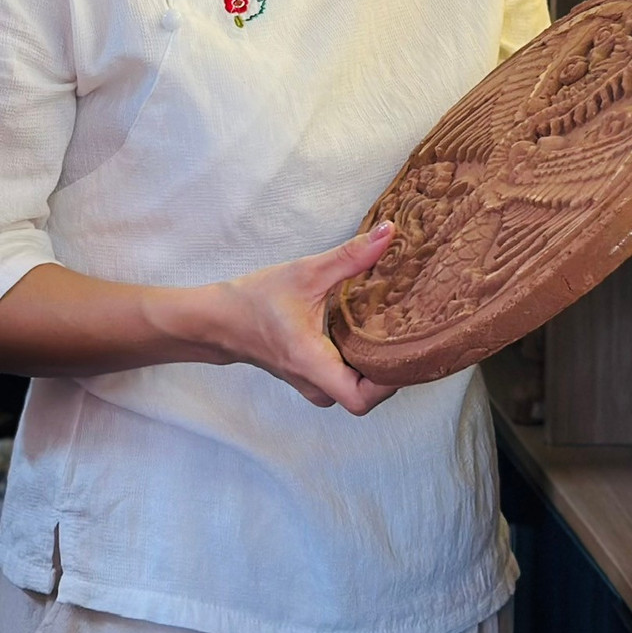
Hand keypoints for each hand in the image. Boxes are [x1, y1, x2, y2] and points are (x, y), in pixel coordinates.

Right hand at [195, 223, 399, 413]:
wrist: (220, 320)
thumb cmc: (256, 300)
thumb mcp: (306, 273)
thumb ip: (350, 257)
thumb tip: (388, 234)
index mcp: (313, 363)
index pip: (362, 398)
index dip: (389, 382)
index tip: (407, 350)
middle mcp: (316, 383)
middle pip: (369, 395)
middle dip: (391, 368)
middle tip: (411, 335)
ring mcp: (315, 385)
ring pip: (359, 388)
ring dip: (377, 365)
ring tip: (396, 334)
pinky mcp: (314, 378)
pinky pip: (347, 379)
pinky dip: (363, 362)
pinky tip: (372, 335)